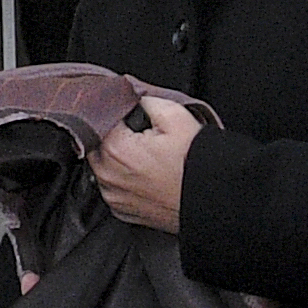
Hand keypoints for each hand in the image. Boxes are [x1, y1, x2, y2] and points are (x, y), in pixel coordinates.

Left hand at [93, 90, 206, 231]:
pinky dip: (120, 180)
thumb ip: (146, 99)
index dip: (114, 113)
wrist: (211, 200)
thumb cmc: (194, 162)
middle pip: (96, 145)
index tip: (127, 114)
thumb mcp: (175, 116)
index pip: (98, 121)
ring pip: (100, 168)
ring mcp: (114, 197)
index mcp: (115, 149)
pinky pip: (111, 189)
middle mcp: (108, 176)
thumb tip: (132, 95)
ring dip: (113, 159)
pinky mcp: (123, 212)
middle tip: (136, 134)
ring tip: (142, 156)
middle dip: (111, 136)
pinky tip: (141, 175)